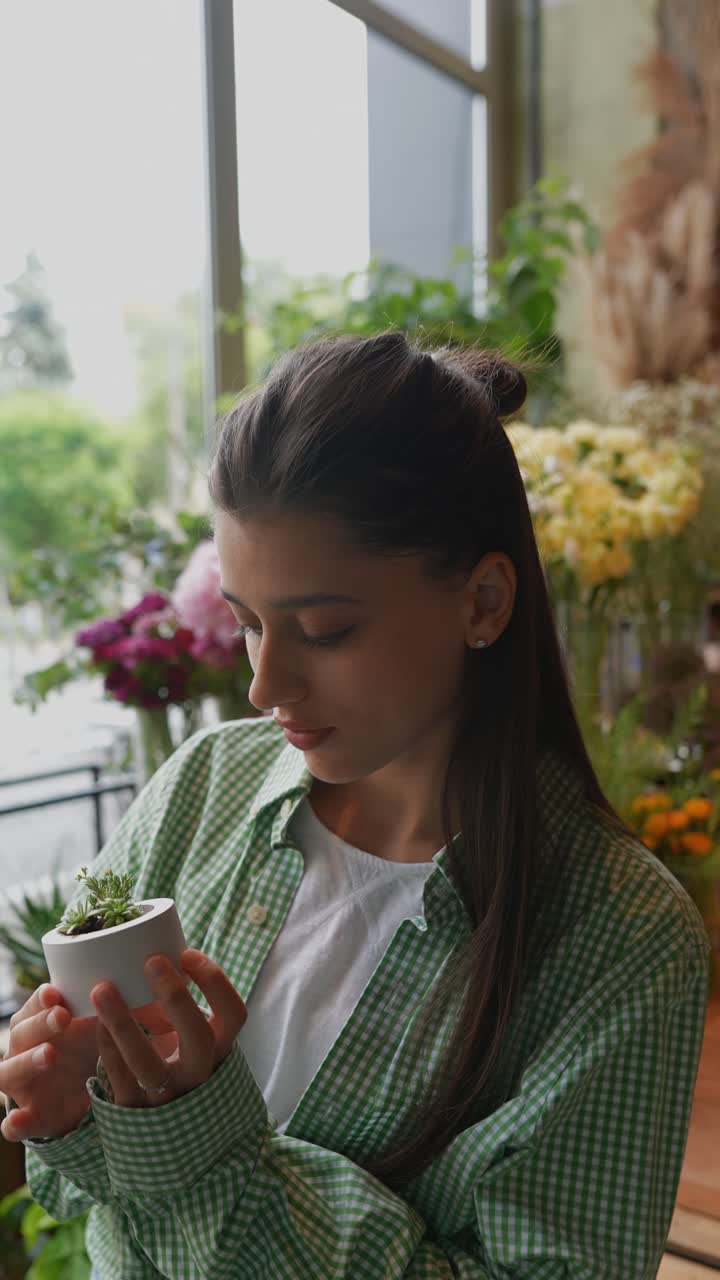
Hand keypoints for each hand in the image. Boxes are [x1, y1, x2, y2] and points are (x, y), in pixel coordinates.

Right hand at [0, 984, 174, 1140]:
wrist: (80, 1094)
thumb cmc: (95, 1047)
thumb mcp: (111, 1027)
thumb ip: (131, 1010)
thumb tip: (167, 988)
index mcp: (45, 1022)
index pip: (36, 1005)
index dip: (43, 998)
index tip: (59, 993)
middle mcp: (28, 1049)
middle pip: (23, 1033)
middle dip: (41, 1023)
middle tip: (64, 1016)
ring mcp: (25, 1084)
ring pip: (10, 1072)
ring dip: (27, 1062)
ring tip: (50, 1054)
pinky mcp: (33, 1117)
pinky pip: (16, 1124)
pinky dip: (16, 1123)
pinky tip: (18, 1121)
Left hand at [91, 949, 246, 1106]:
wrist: (167, 1128)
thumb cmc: (177, 1061)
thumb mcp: (193, 1038)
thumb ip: (182, 1006)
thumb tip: (156, 953)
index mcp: (219, 1049)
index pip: (233, 1013)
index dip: (214, 981)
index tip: (187, 954)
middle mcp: (200, 1074)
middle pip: (196, 1035)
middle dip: (174, 995)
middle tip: (151, 961)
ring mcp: (169, 1096)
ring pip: (146, 1061)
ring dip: (122, 1021)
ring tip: (102, 988)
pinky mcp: (135, 1110)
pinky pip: (117, 1075)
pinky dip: (106, 1044)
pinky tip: (97, 1021)